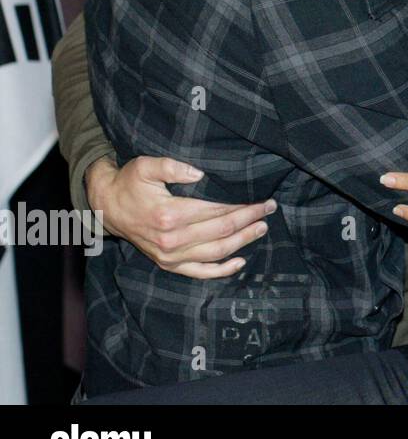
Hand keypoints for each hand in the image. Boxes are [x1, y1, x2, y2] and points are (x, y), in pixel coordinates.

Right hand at [85, 155, 273, 278]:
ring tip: (261, 229)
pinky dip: (221, 270)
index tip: (263, 201)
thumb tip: (200, 173)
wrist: (106, 207)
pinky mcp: (167, 264)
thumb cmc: (129, 183)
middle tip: (269, 210)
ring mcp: (169, 255)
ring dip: (242, 242)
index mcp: (169, 214)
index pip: (217, 212)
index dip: (243, 207)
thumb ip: (172, 167)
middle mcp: (171, 240)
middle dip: (249, 221)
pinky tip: (239, 262)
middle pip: (221, 232)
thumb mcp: (145, 166)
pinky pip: (199, 273)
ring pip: (215, 253)